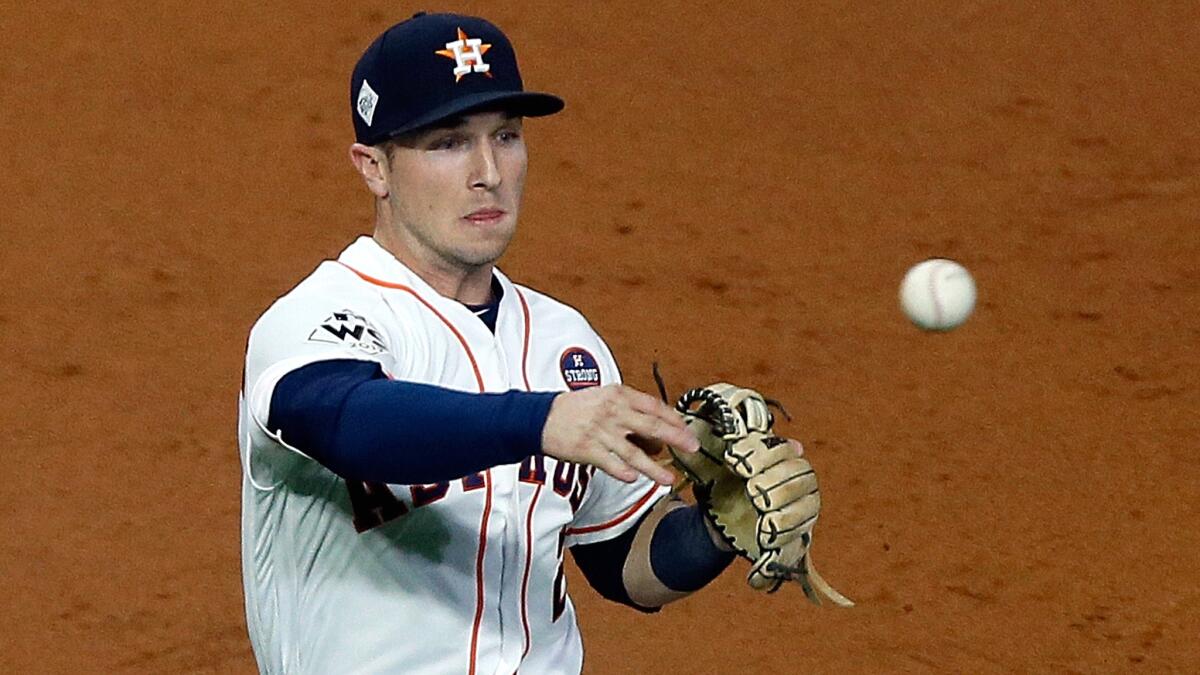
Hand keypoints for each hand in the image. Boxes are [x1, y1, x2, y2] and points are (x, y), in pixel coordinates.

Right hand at [541, 385, 699, 484]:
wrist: (541, 417)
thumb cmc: (576, 408)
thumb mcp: (604, 397)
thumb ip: (629, 409)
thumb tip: (655, 430)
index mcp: (618, 395)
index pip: (654, 406)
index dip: (674, 419)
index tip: (688, 430)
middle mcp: (612, 412)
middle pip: (651, 427)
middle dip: (676, 439)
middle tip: (692, 448)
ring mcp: (600, 432)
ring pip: (634, 453)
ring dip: (654, 467)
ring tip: (669, 478)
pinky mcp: (588, 450)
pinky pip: (611, 464)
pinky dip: (624, 472)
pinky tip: (634, 479)